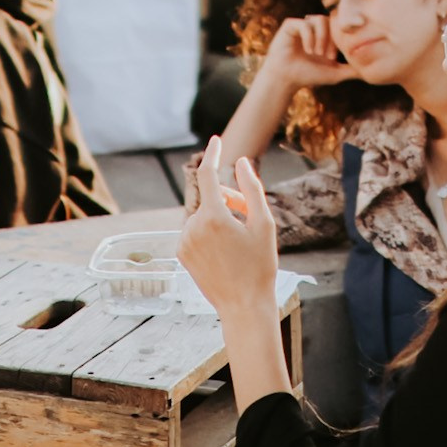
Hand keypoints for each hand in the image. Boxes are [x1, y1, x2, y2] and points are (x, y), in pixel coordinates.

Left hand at [179, 137, 277, 320]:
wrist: (243, 305)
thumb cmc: (259, 266)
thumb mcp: (264, 224)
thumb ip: (251, 189)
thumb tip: (240, 162)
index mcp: (213, 216)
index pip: (208, 174)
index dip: (213, 155)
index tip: (216, 141)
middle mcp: (192, 226)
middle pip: (210, 198)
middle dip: (229, 200)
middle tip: (250, 216)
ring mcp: (184, 241)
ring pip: (202, 215)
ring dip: (219, 217)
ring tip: (239, 239)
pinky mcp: (182, 254)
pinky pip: (195, 231)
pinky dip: (209, 232)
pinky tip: (226, 252)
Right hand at [261, 15, 358, 91]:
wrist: (286, 78)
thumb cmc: (308, 75)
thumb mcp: (335, 73)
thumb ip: (351, 71)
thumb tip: (370, 73)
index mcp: (325, 35)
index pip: (339, 27)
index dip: (339, 40)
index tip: (334, 57)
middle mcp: (314, 28)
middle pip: (331, 22)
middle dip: (331, 39)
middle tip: (327, 56)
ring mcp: (302, 25)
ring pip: (319, 20)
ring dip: (321, 37)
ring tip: (316, 53)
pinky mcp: (290, 25)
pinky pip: (304, 23)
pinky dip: (309, 37)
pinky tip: (308, 50)